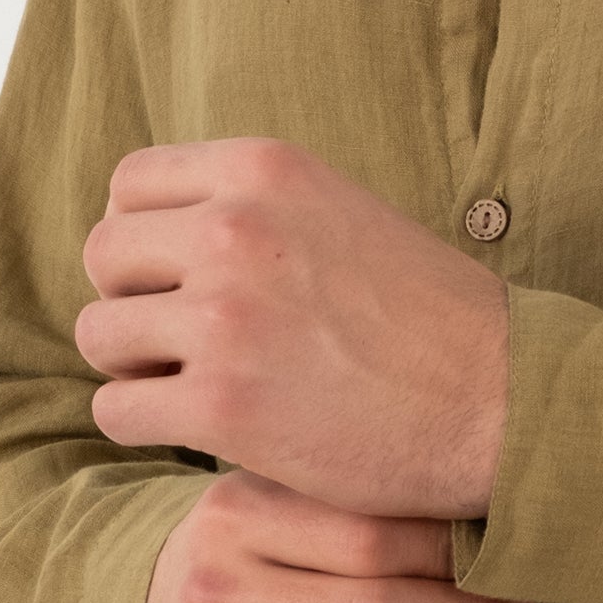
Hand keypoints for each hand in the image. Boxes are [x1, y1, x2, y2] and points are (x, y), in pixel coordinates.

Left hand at [75, 137, 510, 517]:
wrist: (501, 403)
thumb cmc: (431, 320)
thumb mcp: (341, 214)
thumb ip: (256, 210)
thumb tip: (161, 232)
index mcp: (265, 171)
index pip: (130, 185)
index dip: (139, 238)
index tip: (172, 280)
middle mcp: (235, 229)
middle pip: (104, 256)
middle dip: (130, 303)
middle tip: (177, 344)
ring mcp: (224, 317)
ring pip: (100, 335)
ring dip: (135, 369)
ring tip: (192, 388)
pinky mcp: (222, 404)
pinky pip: (117, 409)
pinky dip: (144, 425)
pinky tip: (197, 430)